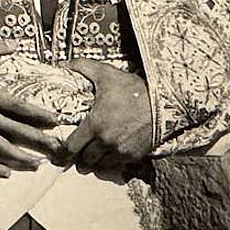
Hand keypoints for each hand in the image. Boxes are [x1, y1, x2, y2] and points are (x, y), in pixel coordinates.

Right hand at [0, 39, 63, 178]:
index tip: (55, 120)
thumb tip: (14, 43)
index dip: (37, 114)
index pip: (18, 107)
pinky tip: (6, 173)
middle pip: (15, 131)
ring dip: (20, 158)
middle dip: (37, 140)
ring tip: (37, 164)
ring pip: (0, 148)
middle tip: (56, 148)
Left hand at [63, 58, 152, 172]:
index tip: (64, 148)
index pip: (71, 147)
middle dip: (81, 155)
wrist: (165, 102)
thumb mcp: (107, 74)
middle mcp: (106, 142)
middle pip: (85, 160)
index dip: (65, 149)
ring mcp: (121, 151)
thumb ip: (84, 68)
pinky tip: (112, 151)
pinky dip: (112, 161)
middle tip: (81, 149)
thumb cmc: (134, 89)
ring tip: (96, 151)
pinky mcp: (134, 156)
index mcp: (95, 125)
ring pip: (101, 164)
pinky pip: (117, 165)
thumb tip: (66, 64)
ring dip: (96, 160)